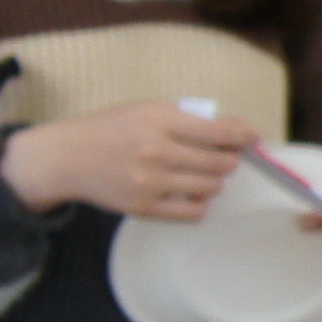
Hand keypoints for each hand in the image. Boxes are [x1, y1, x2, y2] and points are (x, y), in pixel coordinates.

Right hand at [0, 100, 260, 220]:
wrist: (68, 157)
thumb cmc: (112, 128)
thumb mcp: (147, 110)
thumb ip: (189, 119)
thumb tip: (236, 129)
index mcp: (158, 119)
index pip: (216, 132)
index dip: (242, 136)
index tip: (252, 138)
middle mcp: (156, 151)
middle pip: (218, 163)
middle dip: (229, 160)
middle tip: (225, 158)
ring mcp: (150, 182)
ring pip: (209, 187)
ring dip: (215, 181)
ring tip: (205, 174)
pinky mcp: (144, 207)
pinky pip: (191, 211)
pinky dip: (200, 203)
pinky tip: (193, 193)